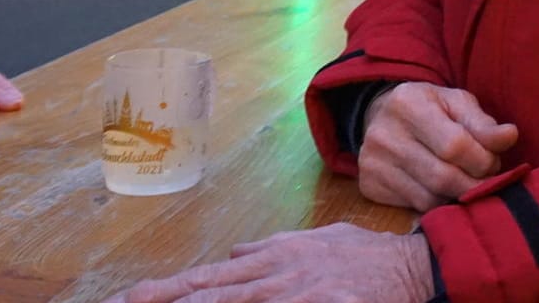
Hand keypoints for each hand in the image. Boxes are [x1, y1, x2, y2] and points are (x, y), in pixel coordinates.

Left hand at [111, 224, 432, 302]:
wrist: (409, 265)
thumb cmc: (362, 255)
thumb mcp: (313, 241)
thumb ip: (271, 248)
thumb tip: (238, 251)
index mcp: (270, 258)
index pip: (205, 277)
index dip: (165, 290)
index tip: (129, 298)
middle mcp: (274, 276)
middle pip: (208, 295)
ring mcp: (294, 295)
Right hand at [358, 82, 518, 211]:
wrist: (383, 116)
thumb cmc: (430, 108)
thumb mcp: (457, 103)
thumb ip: (484, 123)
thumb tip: (510, 136)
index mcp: (408, 104)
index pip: (454, 145)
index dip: (482, 160)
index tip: (494, 162)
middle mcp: (383, 135)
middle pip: (442, 177)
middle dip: (474, 184)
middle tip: (486, 179)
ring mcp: (372, 164)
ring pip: (429, 198)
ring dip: (458, 198)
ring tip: (467, 184)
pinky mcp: (369, 187)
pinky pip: (414, 208)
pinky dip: (437, 205)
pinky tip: (445, 192)